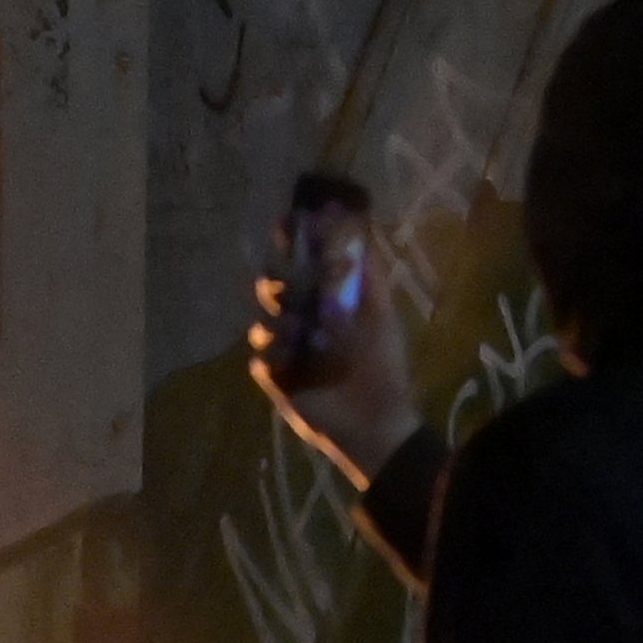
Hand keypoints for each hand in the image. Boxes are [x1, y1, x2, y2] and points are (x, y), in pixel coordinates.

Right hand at [251, 198, 423, 485]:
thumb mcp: (380, 312)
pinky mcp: (275, 377)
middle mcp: (303, 320)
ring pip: (262, 321)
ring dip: (279, 322)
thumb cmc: (382, 364)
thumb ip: (366, 271)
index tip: (285, 224)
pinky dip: (273, 356)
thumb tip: (356, 223)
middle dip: (277, 282)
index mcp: (328, 301)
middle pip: (273, 288)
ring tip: (302, 335)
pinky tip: (292, 361)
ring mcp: (287, 349)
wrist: (373, 420)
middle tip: (289, 288)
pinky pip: (259, 357)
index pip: (302, 264)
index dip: (292, 242)